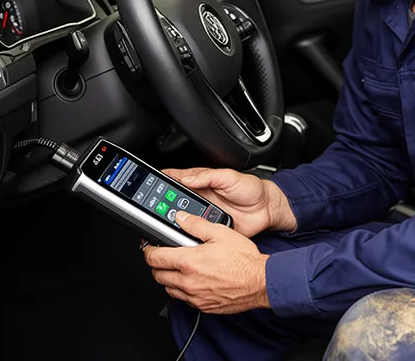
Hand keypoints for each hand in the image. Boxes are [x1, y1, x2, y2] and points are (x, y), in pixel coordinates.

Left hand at [143, 211, 269, 313]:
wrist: (260, 282)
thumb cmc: (244, 260)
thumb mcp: (221, 233)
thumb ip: (196, 224)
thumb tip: (181, 218)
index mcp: (189, 262)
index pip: (155, 258)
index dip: (148, 250)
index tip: (149, 247)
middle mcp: (188, 282)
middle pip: (157, 275)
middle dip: (156, 265)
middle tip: (161, 256)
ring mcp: (195, 297)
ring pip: (168, 289)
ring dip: (167, 279)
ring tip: (176, 269)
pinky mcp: (203, 306)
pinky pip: (183, 300)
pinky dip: (181, 291)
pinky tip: (190, 281)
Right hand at [161, 168, 295, 237]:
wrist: (267, 210)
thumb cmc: (251, 189)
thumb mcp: (229, 176)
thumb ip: (208, 176)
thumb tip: (186, 178)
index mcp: (201, 182)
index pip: (175, 180)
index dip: (161, 182)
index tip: (148, 186)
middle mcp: (199, 199)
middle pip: (174, 202)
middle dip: (161, 205)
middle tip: (152, 209)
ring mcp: (203, 215)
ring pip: (181, 219)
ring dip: (173, 222)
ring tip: (164, 223)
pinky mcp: (210, 230)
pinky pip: (195, 234)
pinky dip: (187, 236)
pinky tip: (181, 236)